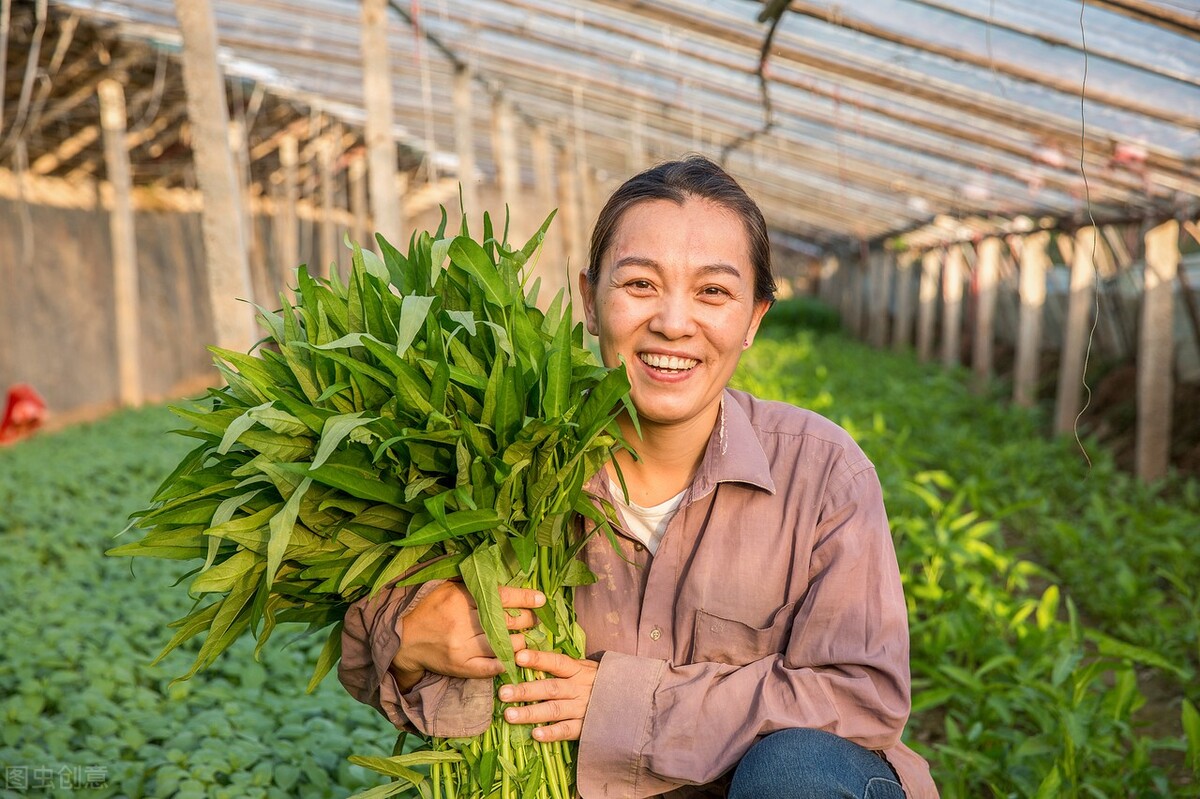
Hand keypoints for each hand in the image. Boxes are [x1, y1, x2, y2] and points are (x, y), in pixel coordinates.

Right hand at [391, 581, 544, 690]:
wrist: (403, 640)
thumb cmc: (429, 609)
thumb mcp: (447, 588)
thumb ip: (472, 586)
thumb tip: (504, 585)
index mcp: (460, 598)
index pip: (501, 596)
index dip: (525, 598)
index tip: (541, 600)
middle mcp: (462, 621)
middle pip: (506, 621)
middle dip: (526, 621)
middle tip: (534, 621)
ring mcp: (462, 646)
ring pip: (503, 644)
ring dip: (519, 643)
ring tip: (525, 639)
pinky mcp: (460, 666)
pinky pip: (491, 667)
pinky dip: (505, 663)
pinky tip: (513, 659)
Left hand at [497, 649, 596, 741]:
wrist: (629, 701)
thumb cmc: (597, 682)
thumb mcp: (584, 668)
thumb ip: (562, 666)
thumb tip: (528, 656)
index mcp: (578, 670)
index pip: (556, 662)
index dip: (537, 659)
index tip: (517, 657)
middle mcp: (578, 688)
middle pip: (550, 688)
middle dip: (525, 690)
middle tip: (503, 693)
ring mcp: (582, 708)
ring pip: (554, 710)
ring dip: (531, 713)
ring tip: (509, 715)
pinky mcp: (586, 727)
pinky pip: (567, 730)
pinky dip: (552, 733)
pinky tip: (535, 735)